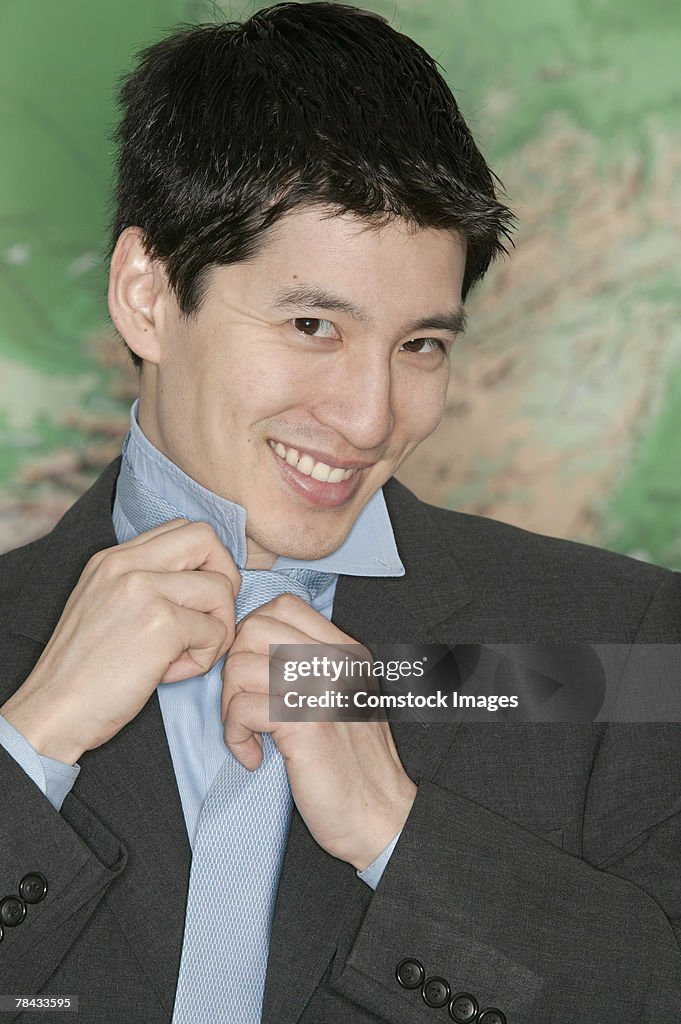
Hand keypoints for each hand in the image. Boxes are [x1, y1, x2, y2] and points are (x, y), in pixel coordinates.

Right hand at [1, 520, 239, 763]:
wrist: (54, 710)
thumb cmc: (83, 671)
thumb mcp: (103, 606)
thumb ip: (143, 584)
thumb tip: (202, 584)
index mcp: (112, 558)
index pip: (182, 529)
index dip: (205, 561)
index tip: (197, 598)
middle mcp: (127, 565)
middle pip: (207, 538)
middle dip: (225, 578)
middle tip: (209, 618)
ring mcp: (144, 590)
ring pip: (221, 589)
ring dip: (217, 628)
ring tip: (185, 654)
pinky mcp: (161, 624)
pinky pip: (217, 632)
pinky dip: (205, 658)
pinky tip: (170, 672)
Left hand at [221, 594, 416, 869]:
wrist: (380, 816)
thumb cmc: (352, 765)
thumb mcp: (340, 698)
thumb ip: (308, 665)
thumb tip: (249, 648)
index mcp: (345, 650)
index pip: (282, 606)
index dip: (252, 637)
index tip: (255, 677)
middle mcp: (336, 661)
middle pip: (254, 629)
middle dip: (234, 669)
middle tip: (245, 708)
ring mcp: (322, 689)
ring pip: (240, 667)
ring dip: (230, 706)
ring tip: (249, 734)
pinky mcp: (304, 724)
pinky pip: (242, 708)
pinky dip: (236, 735)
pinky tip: (253, 756)